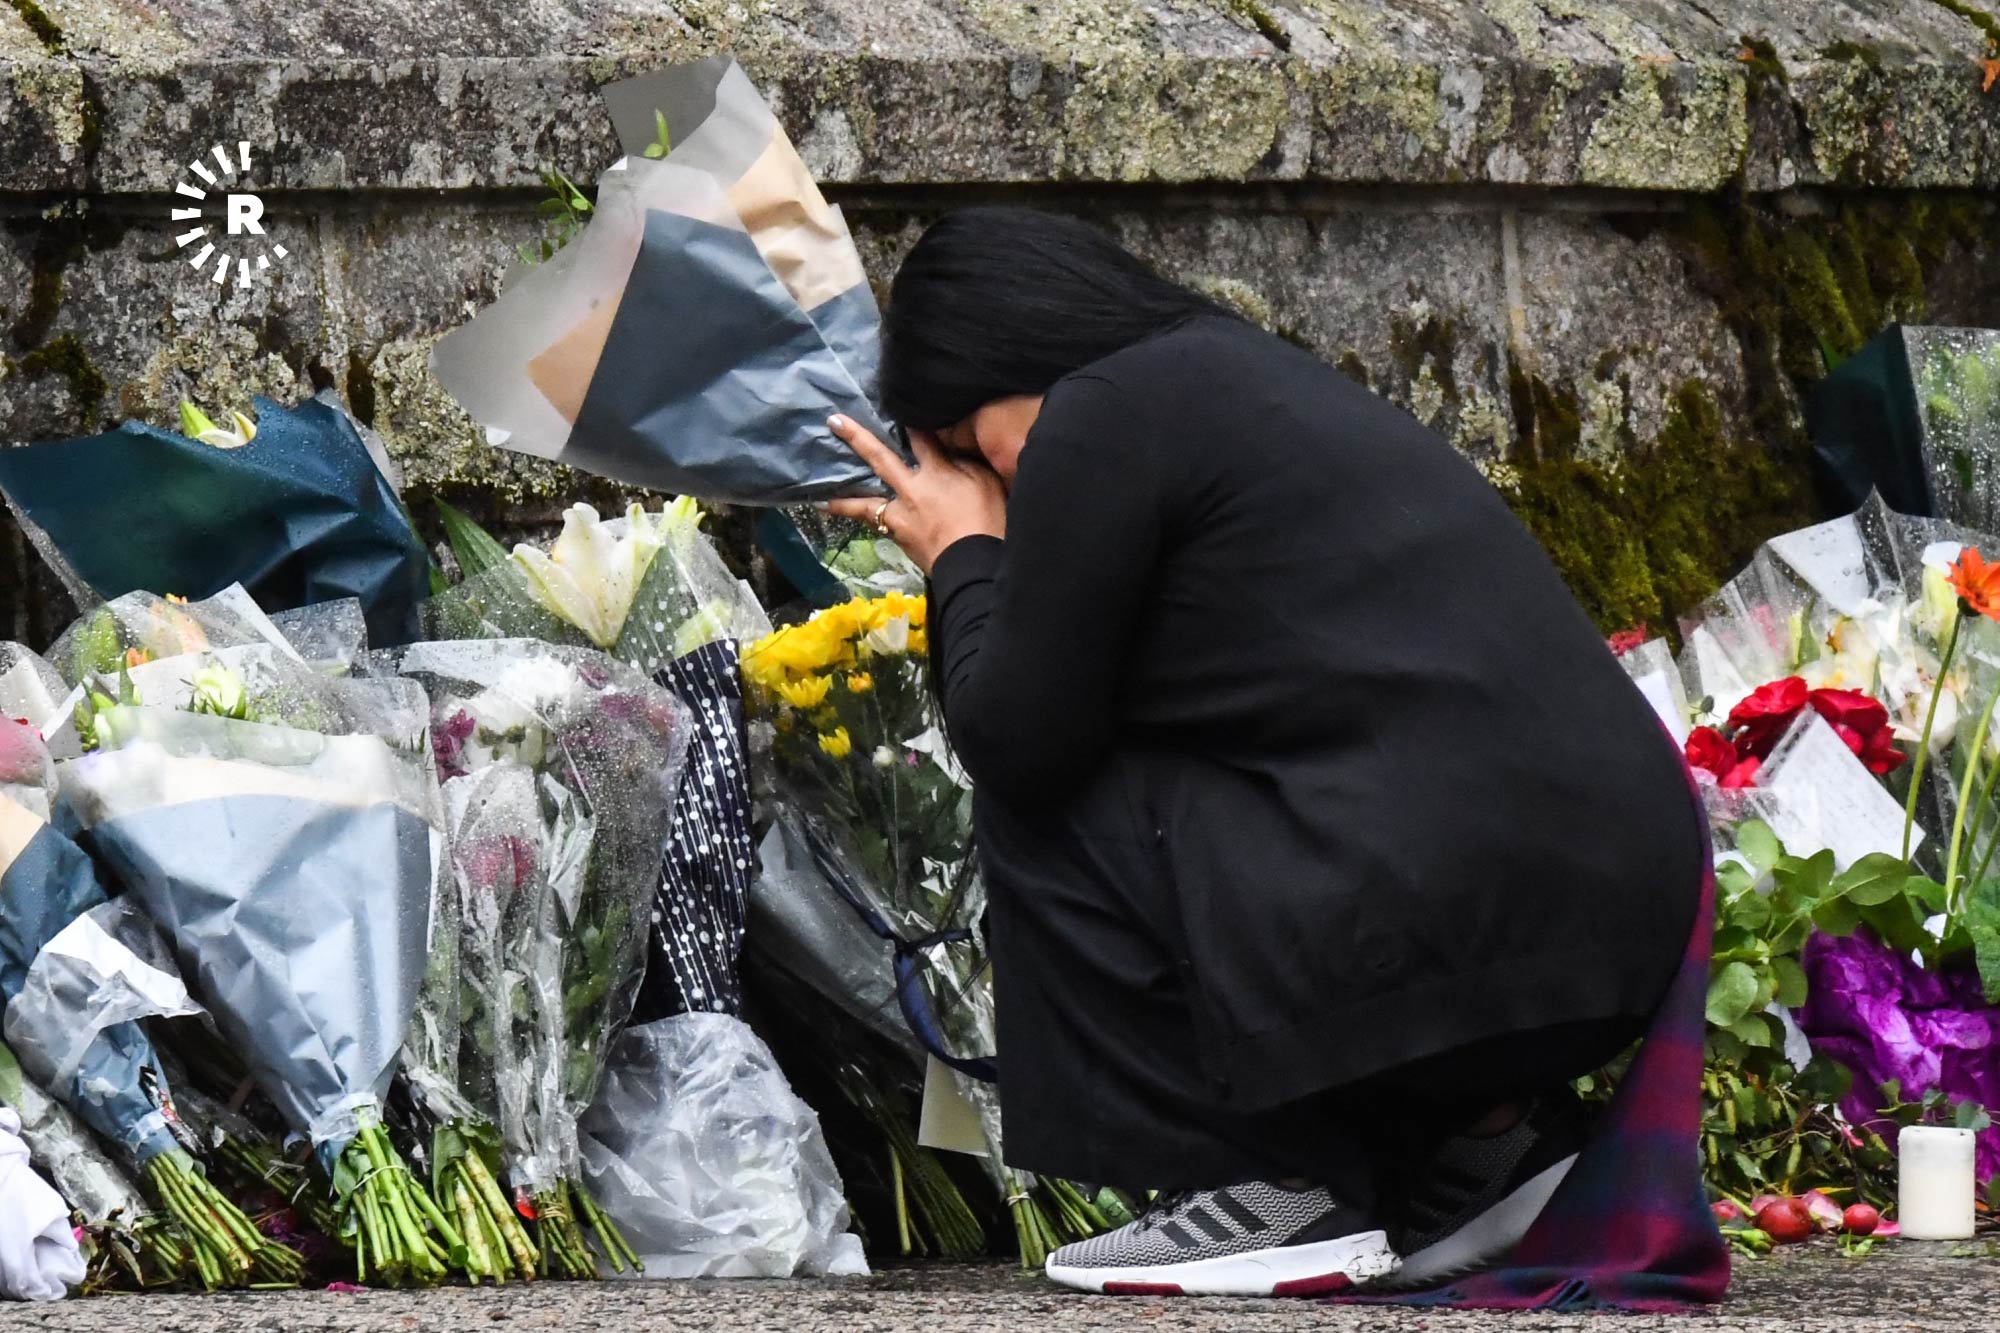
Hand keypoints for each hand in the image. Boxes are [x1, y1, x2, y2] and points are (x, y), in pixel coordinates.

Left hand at [826, 415, 1006, 572]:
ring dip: (843, 500)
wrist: (973, 565)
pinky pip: (877, 526)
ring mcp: (901, 517)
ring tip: (821, 500)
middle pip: (880, 459)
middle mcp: (911, 490)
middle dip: (857, 439)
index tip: (894, 406)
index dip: (908, 421)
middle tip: (833, 422)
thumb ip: (966, 463)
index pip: (920, 439)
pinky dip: (864, 522)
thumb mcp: (986, 483)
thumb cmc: (988, 521)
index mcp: (936, 472)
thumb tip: (951, 450)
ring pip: (866, 504)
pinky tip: (854, 521)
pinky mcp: (900, 539)